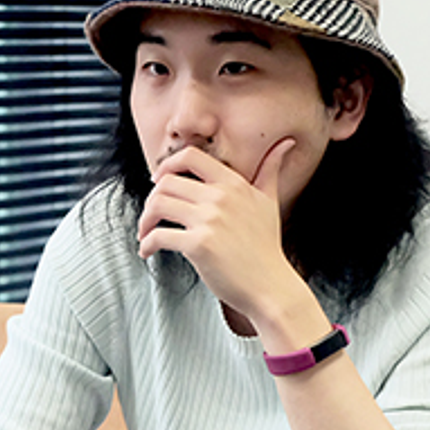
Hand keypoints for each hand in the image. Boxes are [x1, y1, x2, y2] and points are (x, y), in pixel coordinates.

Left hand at [136, 138, 302, 328]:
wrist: (270, 286)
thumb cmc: (266, 248)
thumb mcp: (269, 202)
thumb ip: (270, 170)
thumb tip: (285, 144)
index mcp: (233, 184)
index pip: (191, 156)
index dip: (167, 164)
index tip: (158, 179)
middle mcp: (220, 197)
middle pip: (166, 182)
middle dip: (151, 198)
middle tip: (150, 214)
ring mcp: (209, 220)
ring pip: (158, 205)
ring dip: (144, 220)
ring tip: (145, 232)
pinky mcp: (198, 245)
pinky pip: (159, 236)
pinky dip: (146, 244)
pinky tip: (147, 251)